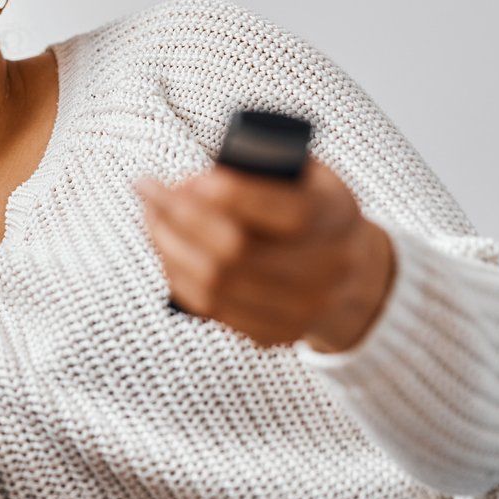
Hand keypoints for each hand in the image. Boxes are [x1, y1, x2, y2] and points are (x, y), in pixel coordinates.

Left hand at [135, 157, 395, 350]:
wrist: (350, 273)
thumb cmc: (312, 208)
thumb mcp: (306, 174)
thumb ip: (265, 165)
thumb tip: (199, 181)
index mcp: (337, 217)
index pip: (289, 214)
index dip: (233, 197)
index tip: (189, 179)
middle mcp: (328, 269)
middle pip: (237, 252)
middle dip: (180, 217)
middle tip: (149, 189)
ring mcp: (303, 308)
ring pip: (215, 284)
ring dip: (169, 246)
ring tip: (150, 214)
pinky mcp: (276, 333)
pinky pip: (212, 308)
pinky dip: (178, 275)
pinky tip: (165, 247)